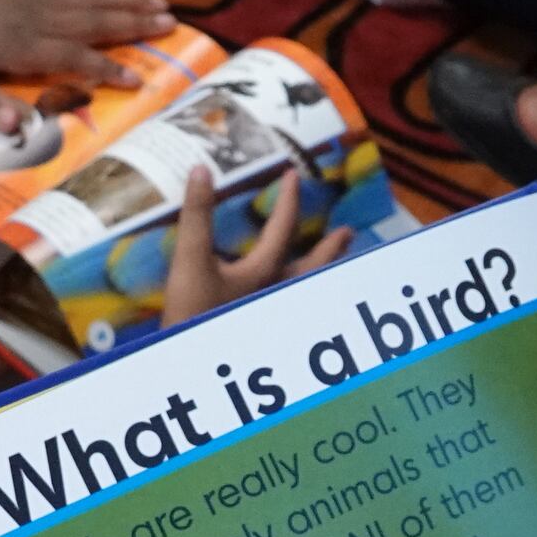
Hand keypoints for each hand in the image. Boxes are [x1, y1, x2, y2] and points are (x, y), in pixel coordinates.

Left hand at [0, 0, 173, 132]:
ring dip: (127, 2)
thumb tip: (17, 128)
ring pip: (89, 0)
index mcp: (20, 45)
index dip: (105, 69)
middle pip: (93, 21)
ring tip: (162, 4)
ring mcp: (35, 0)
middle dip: (133, 24)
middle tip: (172, 24)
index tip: (138, 79)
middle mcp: (36, 20)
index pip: (72, 57)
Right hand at [162, 168, 352, 325]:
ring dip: (322, 273)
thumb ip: (197, 215)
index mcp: (263, 273)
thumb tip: (202, 170)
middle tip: (349, 232)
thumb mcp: (190, 261)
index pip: (281, 229)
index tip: (294, 175)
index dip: (287, 200)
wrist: (188, 366)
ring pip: (306, 291)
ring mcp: (271, 316)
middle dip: (329, 248)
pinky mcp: (260, 333)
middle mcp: (275, 294)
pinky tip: (294, 296)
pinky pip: (293, 309)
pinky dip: (302, 295)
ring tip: (336, 263)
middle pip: (312, 268)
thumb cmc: (191, 313)